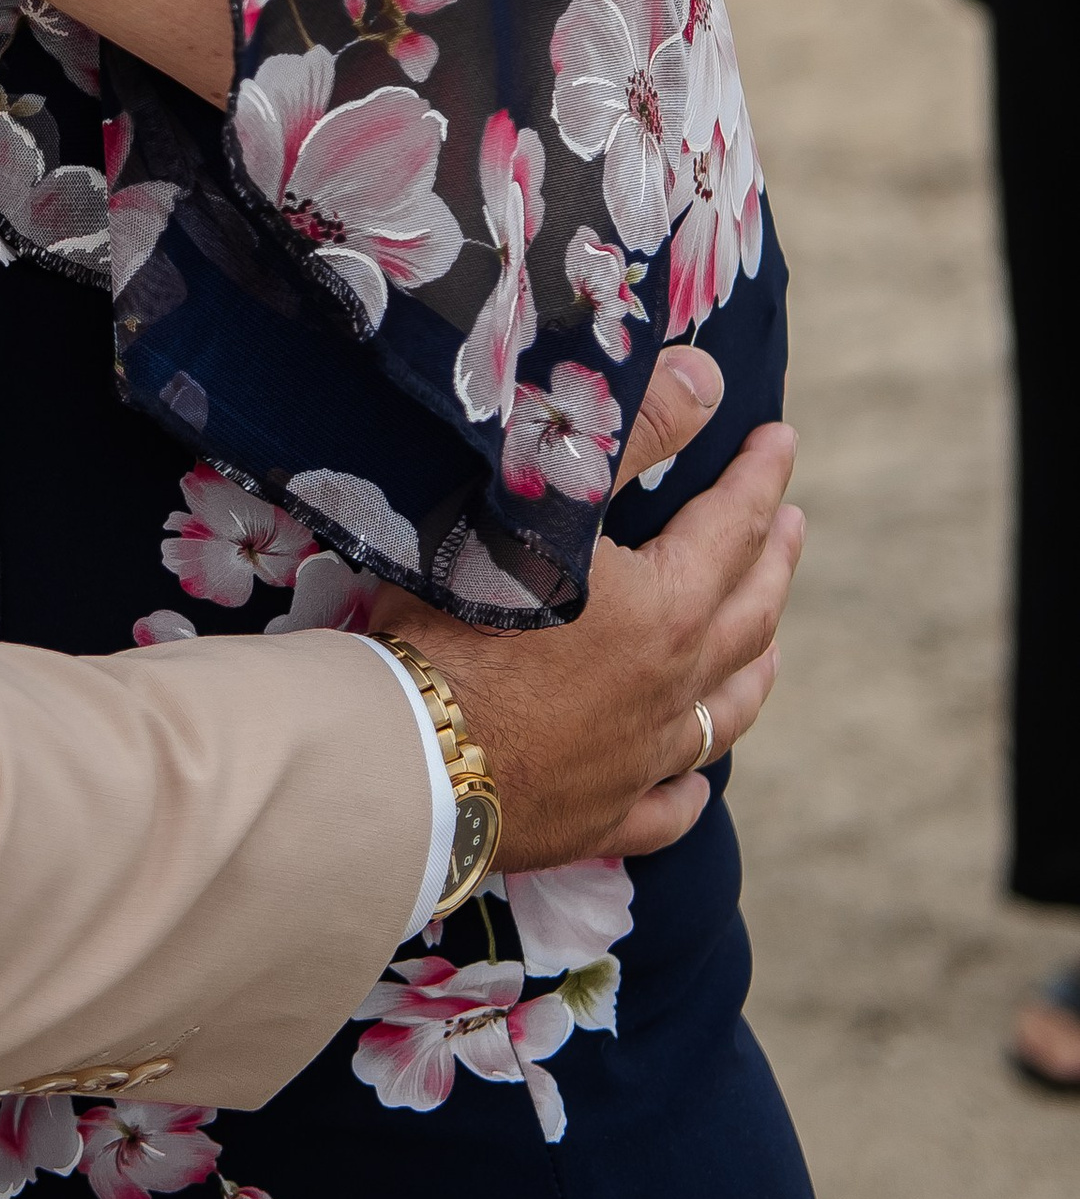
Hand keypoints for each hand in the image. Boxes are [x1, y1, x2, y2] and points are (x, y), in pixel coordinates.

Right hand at [378, 347, 803, 873]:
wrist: (405, 753)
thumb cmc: (459, 616)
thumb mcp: (544, 502)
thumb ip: (629, 435)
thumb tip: (708, 381)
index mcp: (666, 610)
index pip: (732, 527)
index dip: (758, 477)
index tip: (779, 440)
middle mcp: (669, 689)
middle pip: (748, 620)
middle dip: (775, 563)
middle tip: (793, 525)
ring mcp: (637, 762)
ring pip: (722, 717)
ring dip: (754, 673)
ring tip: (772, 646)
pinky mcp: (595, 817)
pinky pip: (664, 809)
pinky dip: (689, 792)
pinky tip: (696, 787)